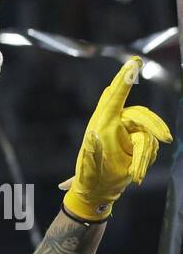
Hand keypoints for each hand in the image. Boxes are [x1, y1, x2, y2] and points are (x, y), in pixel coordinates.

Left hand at [60, 56, 172, 220]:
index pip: (114, 99)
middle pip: (141, 115)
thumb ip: (91, 153)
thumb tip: (91, 135)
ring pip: (149, 134)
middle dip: (154, 126)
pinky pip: (151, 145)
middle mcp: (116, 123)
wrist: (99, 192)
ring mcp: (129, 131)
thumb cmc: (91, 178)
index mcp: (102, 124)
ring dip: (144, 155)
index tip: (133, 62)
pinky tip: (137, 174)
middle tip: (165, 138)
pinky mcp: (139, 139)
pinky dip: (145, 160)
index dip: (125, 79)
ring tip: (136, 174)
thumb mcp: (88, 170)